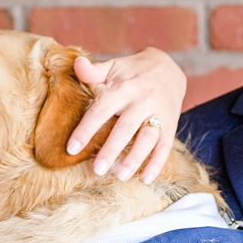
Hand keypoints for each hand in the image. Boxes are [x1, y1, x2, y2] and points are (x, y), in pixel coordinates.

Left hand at [69, 49, 187, 181]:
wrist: (168, 67)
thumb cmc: (131, 71)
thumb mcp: (113, 67)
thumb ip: (93, 71)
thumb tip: (76, 64)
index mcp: (124, 87)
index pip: (102, 110)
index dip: (86, 129)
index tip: (72, 149)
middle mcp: (143, 101)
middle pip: (126, 128)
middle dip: (111, 150)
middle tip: (96, 170)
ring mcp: (159, 114)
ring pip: (148, 139)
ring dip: (135, 158)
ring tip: (120, 176)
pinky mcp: (171, 125)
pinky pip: (165, 146)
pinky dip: (157, 163)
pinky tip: (145, 179)